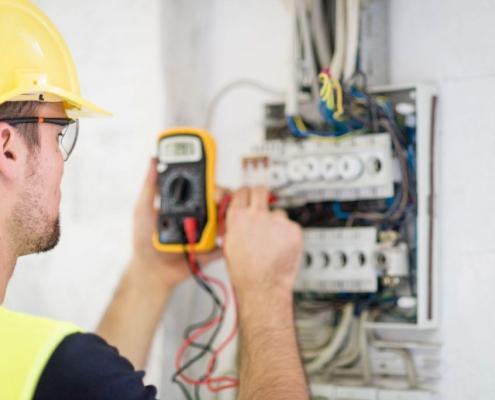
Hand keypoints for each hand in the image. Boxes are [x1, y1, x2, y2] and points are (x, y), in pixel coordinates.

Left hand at [131, 158, 222, 289]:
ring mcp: (206, 233)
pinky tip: (226, 237)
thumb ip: (150, 186)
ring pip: (224, 221)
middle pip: (217, 203)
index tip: (212, 176)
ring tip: (223, 216)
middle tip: (218, 196)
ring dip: (226, 217)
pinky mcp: (210, 250)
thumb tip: (153, 160)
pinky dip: (227, 241)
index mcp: (185, 205)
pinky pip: (223, 244)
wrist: (150, 271)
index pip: (202, 188)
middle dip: (222, 197)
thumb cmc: (144, 240)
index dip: (209, 181)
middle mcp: (198, 217)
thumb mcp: (143, 209)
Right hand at [223, 186, 303, 297]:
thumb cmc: (245, 271)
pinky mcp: (293, 229)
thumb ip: (233, 224)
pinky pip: (290, 226)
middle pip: (260, 190)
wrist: (262, 286)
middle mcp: (256, 215)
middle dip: (261, 195)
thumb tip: (236, 214)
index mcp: (238, 217)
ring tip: (272, 241)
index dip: (245, 193)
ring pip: (277, 212)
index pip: (241, 191)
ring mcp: (276, 221)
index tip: (248, 195)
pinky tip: (281, 247)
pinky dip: (287, 235)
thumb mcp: (229, 243)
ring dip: (276, 222)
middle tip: (262, 203)